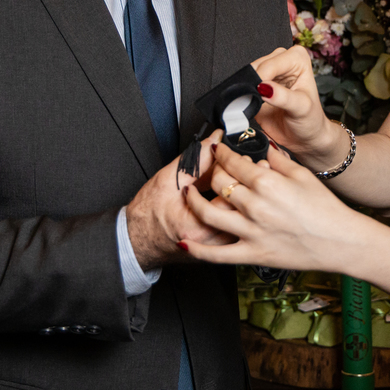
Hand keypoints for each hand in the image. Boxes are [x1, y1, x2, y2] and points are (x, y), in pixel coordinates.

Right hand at [126, 133, 237, 268]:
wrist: (138, 239)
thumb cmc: (147, 214)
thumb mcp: (168, 180)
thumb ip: (195, 158)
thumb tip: (214, 139)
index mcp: (196, 226)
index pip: (229, 197)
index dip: (236, 173)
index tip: (237, 157)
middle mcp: (209, 243)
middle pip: (243, 211)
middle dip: (248, 185)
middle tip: (250, 164)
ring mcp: (216, 249)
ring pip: (245, 223)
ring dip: (249, 200)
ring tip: (249, 180)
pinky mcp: (219, 250)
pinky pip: (238, 229)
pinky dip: (243, 212)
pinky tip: (243, 198)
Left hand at [180, 143, 370, 272]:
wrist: (340, 241)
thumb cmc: (325, 207)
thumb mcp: (301, 175)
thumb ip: (277, 158)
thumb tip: (260, 145)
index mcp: (268, 182)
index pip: (233, 162)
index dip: (221, 153)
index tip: (217, 149)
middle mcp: (256, 206)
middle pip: (218, 183)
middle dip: (210, 172)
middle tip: (209, 169)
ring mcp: (252, 232)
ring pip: (209, 214)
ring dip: (193, 202)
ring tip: (188, 194)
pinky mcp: (252, 254)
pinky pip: (217, 255)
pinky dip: (197, 250)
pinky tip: (183, 242)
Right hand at [252, 46, 349, 171]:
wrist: (304, 137)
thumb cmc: (310, 119)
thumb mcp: (301, 108)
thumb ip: (283, 97)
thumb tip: (264, 88)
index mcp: (297, 58)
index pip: (271, 64)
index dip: (263, 78)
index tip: (261, 95)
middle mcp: (281, 60)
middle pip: (256, 66)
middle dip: (253, 83)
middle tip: (256, 100)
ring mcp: (267, 72)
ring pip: (246, 74)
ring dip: (246, 89)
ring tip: (254, 104)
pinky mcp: (256, 85)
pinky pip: (242, 86)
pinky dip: (241, 94)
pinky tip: (248, 104)